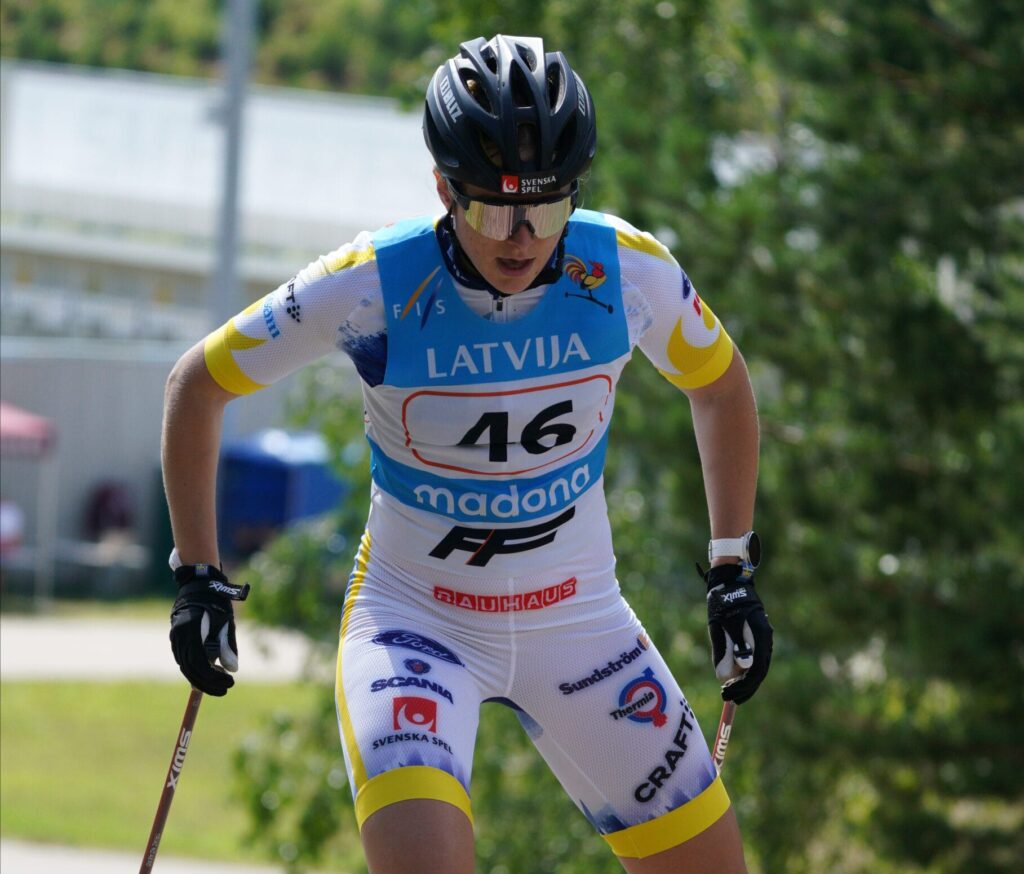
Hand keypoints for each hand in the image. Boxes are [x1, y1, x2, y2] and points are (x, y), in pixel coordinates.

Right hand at [169, 563, 248, 695]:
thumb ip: (228, 646)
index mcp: (192, 632)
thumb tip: (233, 670)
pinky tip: (210, 670)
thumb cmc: (216, 602)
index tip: (229, 683)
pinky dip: (196, 668)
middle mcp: (179, 637)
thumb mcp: (226, 622)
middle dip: (208, 683)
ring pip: (186, 666)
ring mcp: (175, 638)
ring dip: (202, 677)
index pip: (200, 664)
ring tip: (220, 680)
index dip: (214, 678)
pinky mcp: (176, 638)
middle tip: (225, 689)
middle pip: (190, 670)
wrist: (198, 584)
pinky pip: (184, 659)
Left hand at [700, 562, 772, 703]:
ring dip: (745, 683)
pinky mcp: (755, 637)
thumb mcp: (726, 625)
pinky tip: (734, 679)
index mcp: (761, 637)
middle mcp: (765, 639)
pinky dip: (745, 672)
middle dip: (744, 688)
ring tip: (730, 693)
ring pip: (757, 668)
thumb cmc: (725, 603)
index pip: (757, 671)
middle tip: (728, 699)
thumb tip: (740, 671)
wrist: (730, 583)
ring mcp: (762, 638)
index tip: (728, 694)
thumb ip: (733, 647)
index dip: (744, 686)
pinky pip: (754, 660)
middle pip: (759, 672)